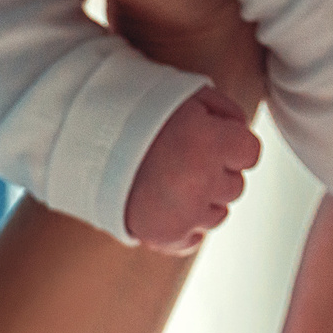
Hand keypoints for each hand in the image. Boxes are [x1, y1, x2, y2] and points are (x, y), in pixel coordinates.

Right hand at [124, 86, 263, 253]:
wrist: (83, 135)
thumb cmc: (135, 109)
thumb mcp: (186, 94)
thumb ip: (224, 112)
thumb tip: (243, 131)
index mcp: (210, 142)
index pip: (250, 153)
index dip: (231, 143)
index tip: (212, 138)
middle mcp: (202, 182)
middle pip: (234, 185)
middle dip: (216, 171)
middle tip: (183, 155)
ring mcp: (184, 214)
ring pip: (218, 213)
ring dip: (202, 198)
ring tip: (168, 178)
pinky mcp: (164, 236)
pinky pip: (192, 237)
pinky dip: (183, 224)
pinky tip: (163, 202)